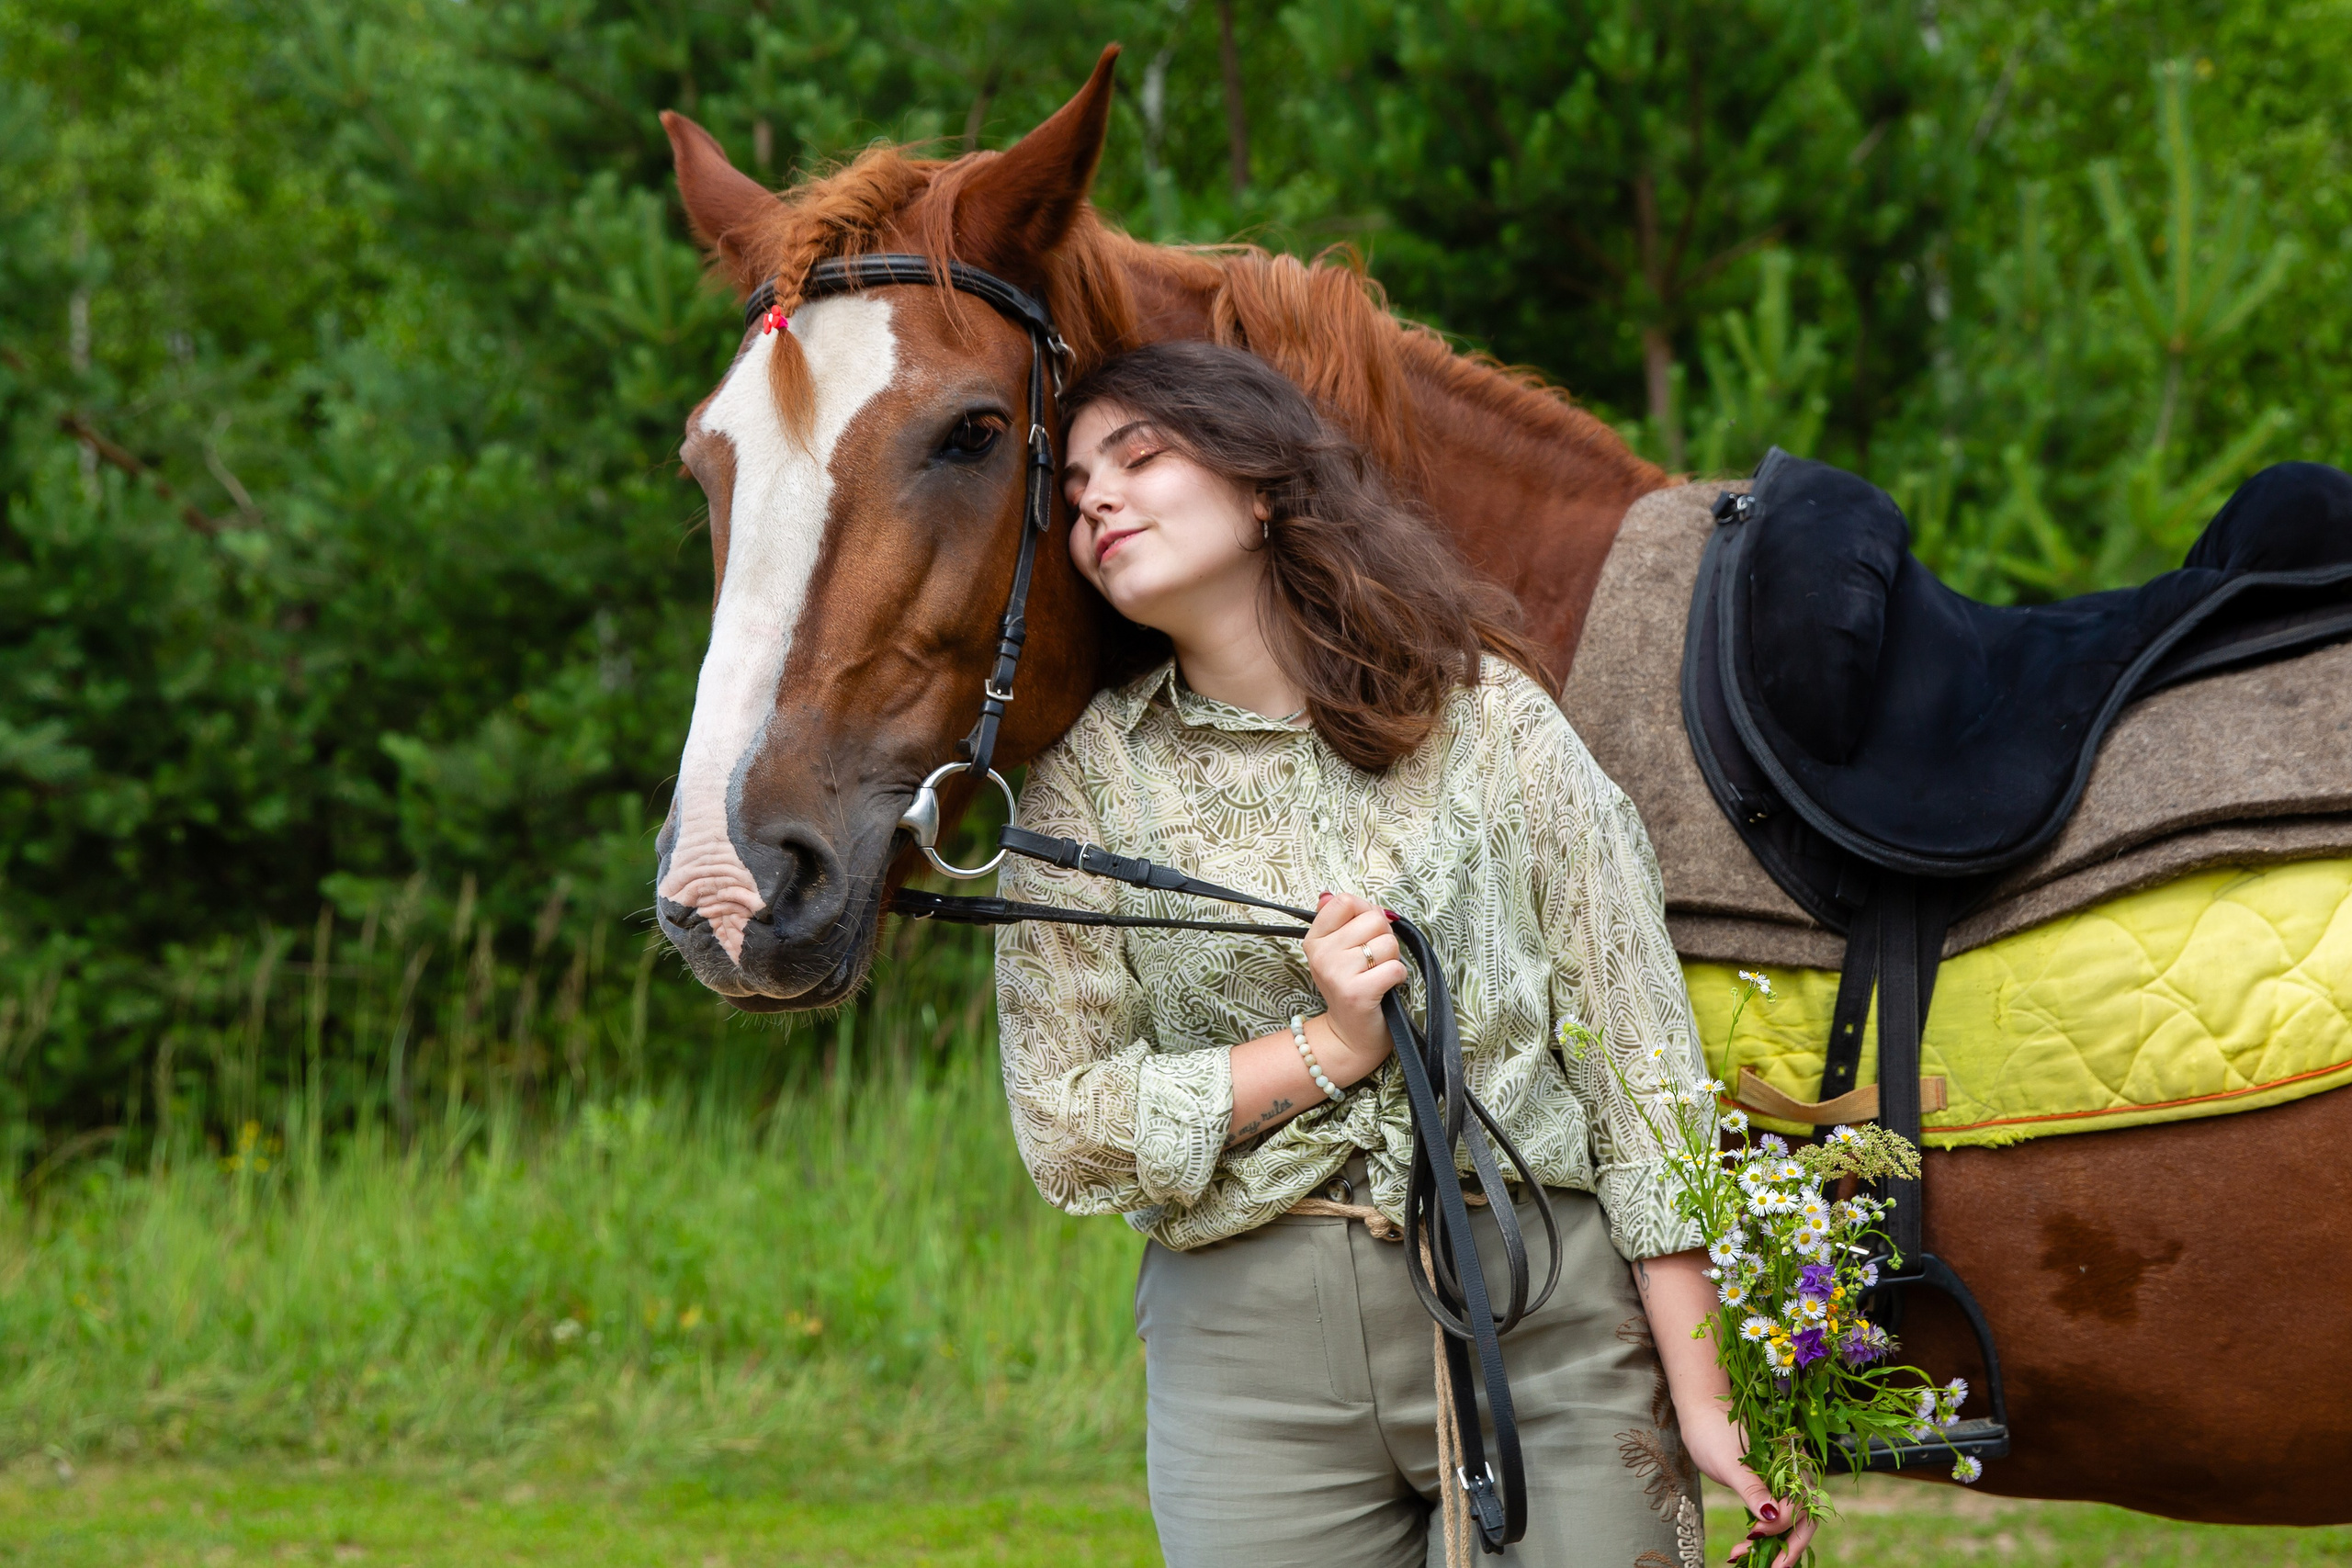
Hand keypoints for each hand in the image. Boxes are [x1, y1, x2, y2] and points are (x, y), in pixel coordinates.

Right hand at [1301, 892, 1405, 1077]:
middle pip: (1373, 919)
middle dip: (1384, 937)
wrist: (1349, 1036)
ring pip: (1388, 943)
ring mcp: (1337, 973)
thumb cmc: (1350, 987)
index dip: (1366, 911)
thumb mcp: (1336, 951)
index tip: (1366, 932)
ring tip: (1378, 974)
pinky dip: (1399, 977)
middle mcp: (1322, 954)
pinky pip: (1395, 968)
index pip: (1345, 901)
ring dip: (1392, 959)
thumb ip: (1338, 920)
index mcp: (1315, 939)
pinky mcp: (1357, 992)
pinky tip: (1387, 986)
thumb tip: (1329, 894)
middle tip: (1374, 959)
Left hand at [1682, 1412, 1815, 1562]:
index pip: (1800, 1506)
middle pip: (1803, 1519)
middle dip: (1789, 1547)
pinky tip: (1743, 1547)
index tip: (1753, 1534)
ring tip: (1745, 1559)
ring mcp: (1780, 1482)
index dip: (1781, 1525)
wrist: (1699, 1415)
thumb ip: (1752, 1489)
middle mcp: (1791, 1474)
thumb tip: (1774, 1517)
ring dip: (1773, 1544)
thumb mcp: (1730, 1463)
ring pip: (1788, 1522)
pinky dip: (1762, 1536)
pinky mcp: (1766, 1488)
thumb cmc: (1712, 1432)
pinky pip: (1773, 1517)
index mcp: (1791, 1463)